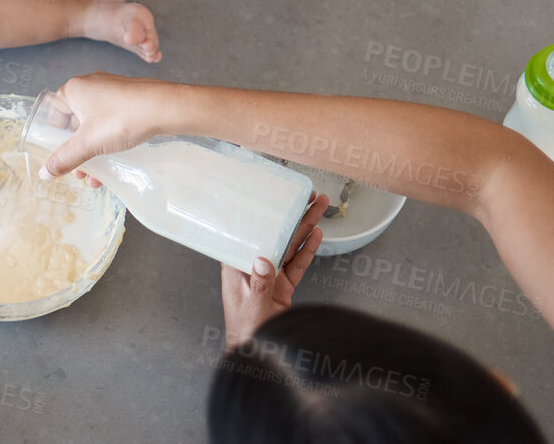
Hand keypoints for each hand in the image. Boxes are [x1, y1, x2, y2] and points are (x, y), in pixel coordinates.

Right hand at [37, 72, 174, 181]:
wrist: (165, 108)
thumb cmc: (124, 118)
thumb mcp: (89, 143)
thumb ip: (65, 158)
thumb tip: (44, 172)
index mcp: (74, 89)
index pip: (54, 112)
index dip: (54, 136)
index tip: (57, 155)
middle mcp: (91, 86)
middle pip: (74, 123)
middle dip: (76, 151)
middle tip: (80, 172)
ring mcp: (111, 92)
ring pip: (93, 125)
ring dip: (92, 151)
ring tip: (97, 175)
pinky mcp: (127, 100)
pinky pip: (110, 122)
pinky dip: (107, 142)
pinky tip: (113, 163)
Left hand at [221, 193, 328, 348]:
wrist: (255, 355)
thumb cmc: (244, 332)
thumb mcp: (252, 307)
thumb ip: (259, 285)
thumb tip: (264, 262)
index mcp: (236, 267)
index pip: (246, 233)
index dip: (260, 214)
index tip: (272, 198)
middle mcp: (253, 267)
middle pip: (275, 235)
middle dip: (293, 216)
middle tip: (309, 198)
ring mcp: (270, 276)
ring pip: (290, 246)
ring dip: (304, 228)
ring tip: (318, 209)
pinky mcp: (283, 286)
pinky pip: (297, 264)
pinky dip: (307, 250)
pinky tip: (316, 236)